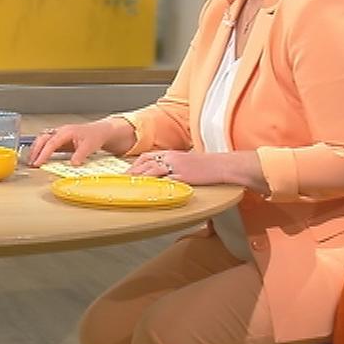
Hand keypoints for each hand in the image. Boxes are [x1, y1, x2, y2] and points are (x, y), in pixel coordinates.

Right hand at [26, 117, 130, 167]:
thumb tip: (72, 164)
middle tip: (31, 163)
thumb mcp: (90, 146)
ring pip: (42, 140)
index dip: (43, 154)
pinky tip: (38, 158)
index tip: (38, 163)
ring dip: (35, 150)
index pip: (51, 143)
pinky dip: (40, 150)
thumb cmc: (95, 136)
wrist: (100, 131)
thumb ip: (80, 155)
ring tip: (31, 161)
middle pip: (42, 139)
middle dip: (35, 151)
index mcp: (66, 132)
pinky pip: (46, 143)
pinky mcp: (59, 140)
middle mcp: (60, 132)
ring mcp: (59, 135)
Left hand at [129, 148, 262, 188]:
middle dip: (133, 171)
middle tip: (123, 180)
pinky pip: (166, 180)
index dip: (135, 164)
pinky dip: (155, 184)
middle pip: (146, 163)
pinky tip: (148, 189)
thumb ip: (174, 166)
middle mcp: (171, 158)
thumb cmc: (206, 165)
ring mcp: (176, 167)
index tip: (127, 172)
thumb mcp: (186, 162)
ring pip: (152, 170)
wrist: (221, 165)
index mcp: (172, 153)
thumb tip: (164, 174)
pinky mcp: (182, 176)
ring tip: (130, 184)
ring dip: (140, 177)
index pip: (147, 157)